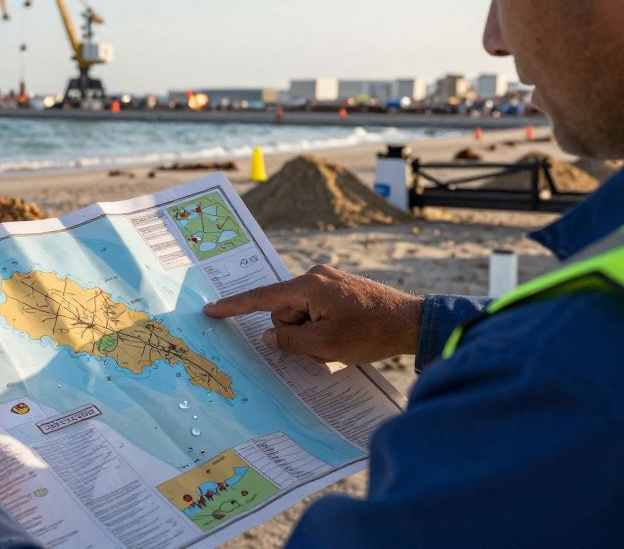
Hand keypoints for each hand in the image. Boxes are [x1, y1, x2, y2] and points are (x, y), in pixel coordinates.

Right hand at [203, 264, 422, 364]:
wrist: (413, 323)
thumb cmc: (370, 334)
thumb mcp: (324, 346)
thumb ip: (288, 342)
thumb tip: (268, 337)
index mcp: (308, 286)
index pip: (261, 298)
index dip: (234, 306)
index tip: (210, 310)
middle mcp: (315, 277)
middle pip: (283, 312)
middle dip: (296, 332)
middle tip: (325, 344)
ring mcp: (328, 282)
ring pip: (300, 315)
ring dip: (311, 332)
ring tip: (341, 340)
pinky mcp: (339, 289)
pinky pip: (315, 311)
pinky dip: (322, 327)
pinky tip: (344, 335)